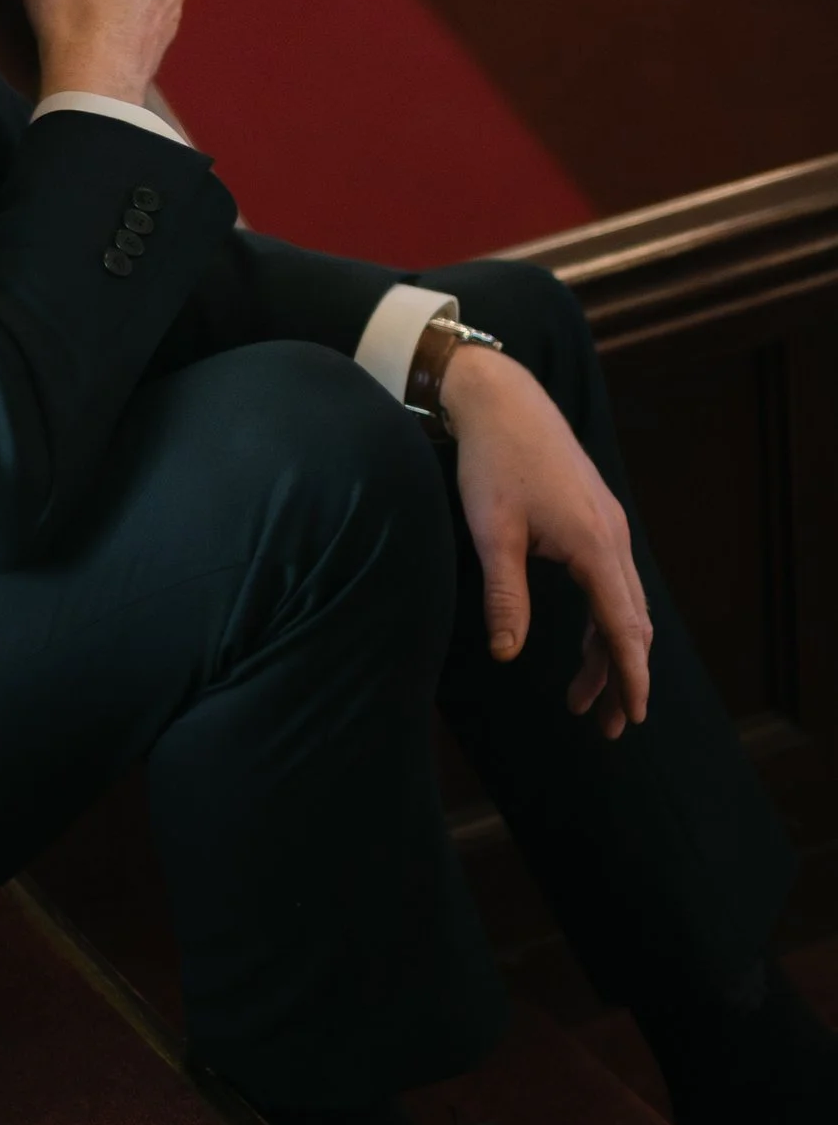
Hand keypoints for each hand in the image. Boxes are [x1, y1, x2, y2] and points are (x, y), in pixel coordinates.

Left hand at [444, 345, 651, 735]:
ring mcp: (608, 526)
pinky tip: (585, 642)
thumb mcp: (491, 532)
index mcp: (593, 545)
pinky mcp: (596, 518)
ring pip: (623, 604)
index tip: (633, 717)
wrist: (502, 399)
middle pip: (630, 624)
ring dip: (609, 652)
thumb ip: (504, 596)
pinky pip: (612, 582)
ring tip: (583, 698)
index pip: (621, 628)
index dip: (629, 677)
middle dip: (621, 677)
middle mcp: (612, 538)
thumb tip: (508, 655)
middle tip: (605, 725)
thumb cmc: (492, 461)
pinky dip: (603, 620)